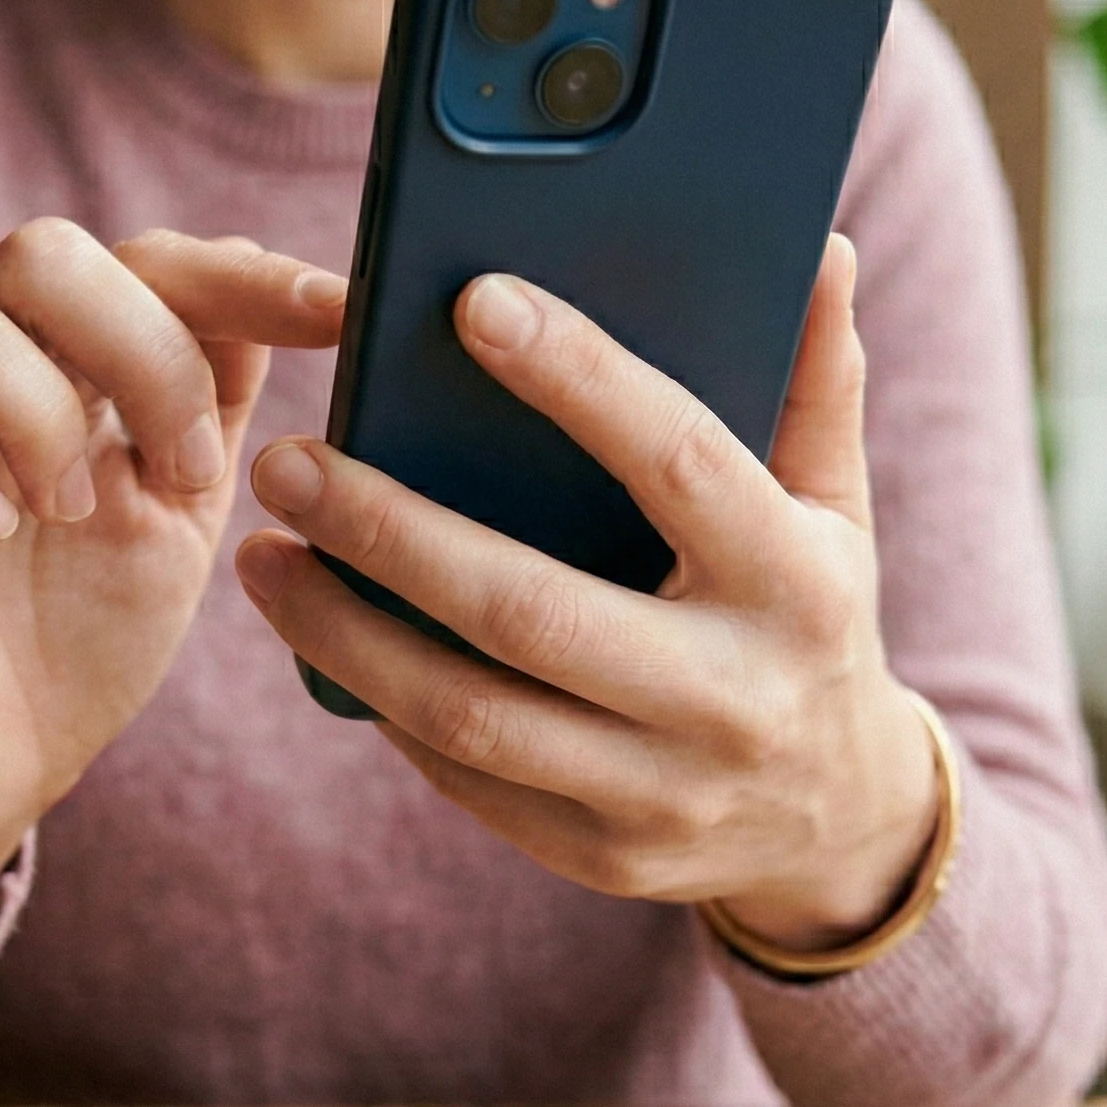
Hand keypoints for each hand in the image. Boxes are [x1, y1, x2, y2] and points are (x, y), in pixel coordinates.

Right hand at [0, 222, 345, 984]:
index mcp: (64, 351)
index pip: (150, 259)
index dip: (243, 276)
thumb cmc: (83, 631)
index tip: (340, 311)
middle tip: (181, 473)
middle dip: (142, 352)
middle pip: (41, 251)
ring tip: (72, 511)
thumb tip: (299, 285)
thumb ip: (222, 402)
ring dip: (34, 407)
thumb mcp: (182, 512)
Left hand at [233, 237, 940, 951]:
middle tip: (287, 461)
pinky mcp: (604, 856)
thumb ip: (815, 381)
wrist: (842, 823)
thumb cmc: (811, 617)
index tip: (472, 302)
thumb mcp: (834, 507)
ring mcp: (666, 793)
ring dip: (345, 634)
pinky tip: (324, 637)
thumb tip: (820, 250)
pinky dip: (385, 703)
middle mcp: (733, 695)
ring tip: (263, 556)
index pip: (677, 461)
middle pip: (530, 610)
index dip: (580, 379)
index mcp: (794, 582)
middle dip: (390, 531)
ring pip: (471, 715)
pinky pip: (468, 780)